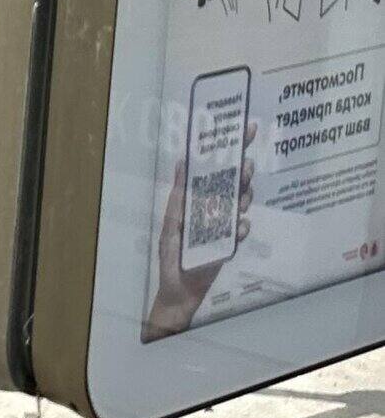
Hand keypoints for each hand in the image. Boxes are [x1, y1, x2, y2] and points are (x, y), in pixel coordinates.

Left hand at [143, 119, 255, 340]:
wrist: (179, 289)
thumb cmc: (172, 256)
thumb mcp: (172, 223)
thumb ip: (179, 196)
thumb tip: (182, 163)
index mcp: (201, 199)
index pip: (218, 169)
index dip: (231, 149)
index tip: (243, 128)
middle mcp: (216, 209)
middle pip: (235, 182)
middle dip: (243, 170)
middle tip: (245, 163)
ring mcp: (226, 225)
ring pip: (242, 203)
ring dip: (245, 194)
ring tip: (244, 189)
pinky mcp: (231, 244)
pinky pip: (240, 231)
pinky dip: (241, 227)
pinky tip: (239, 227)